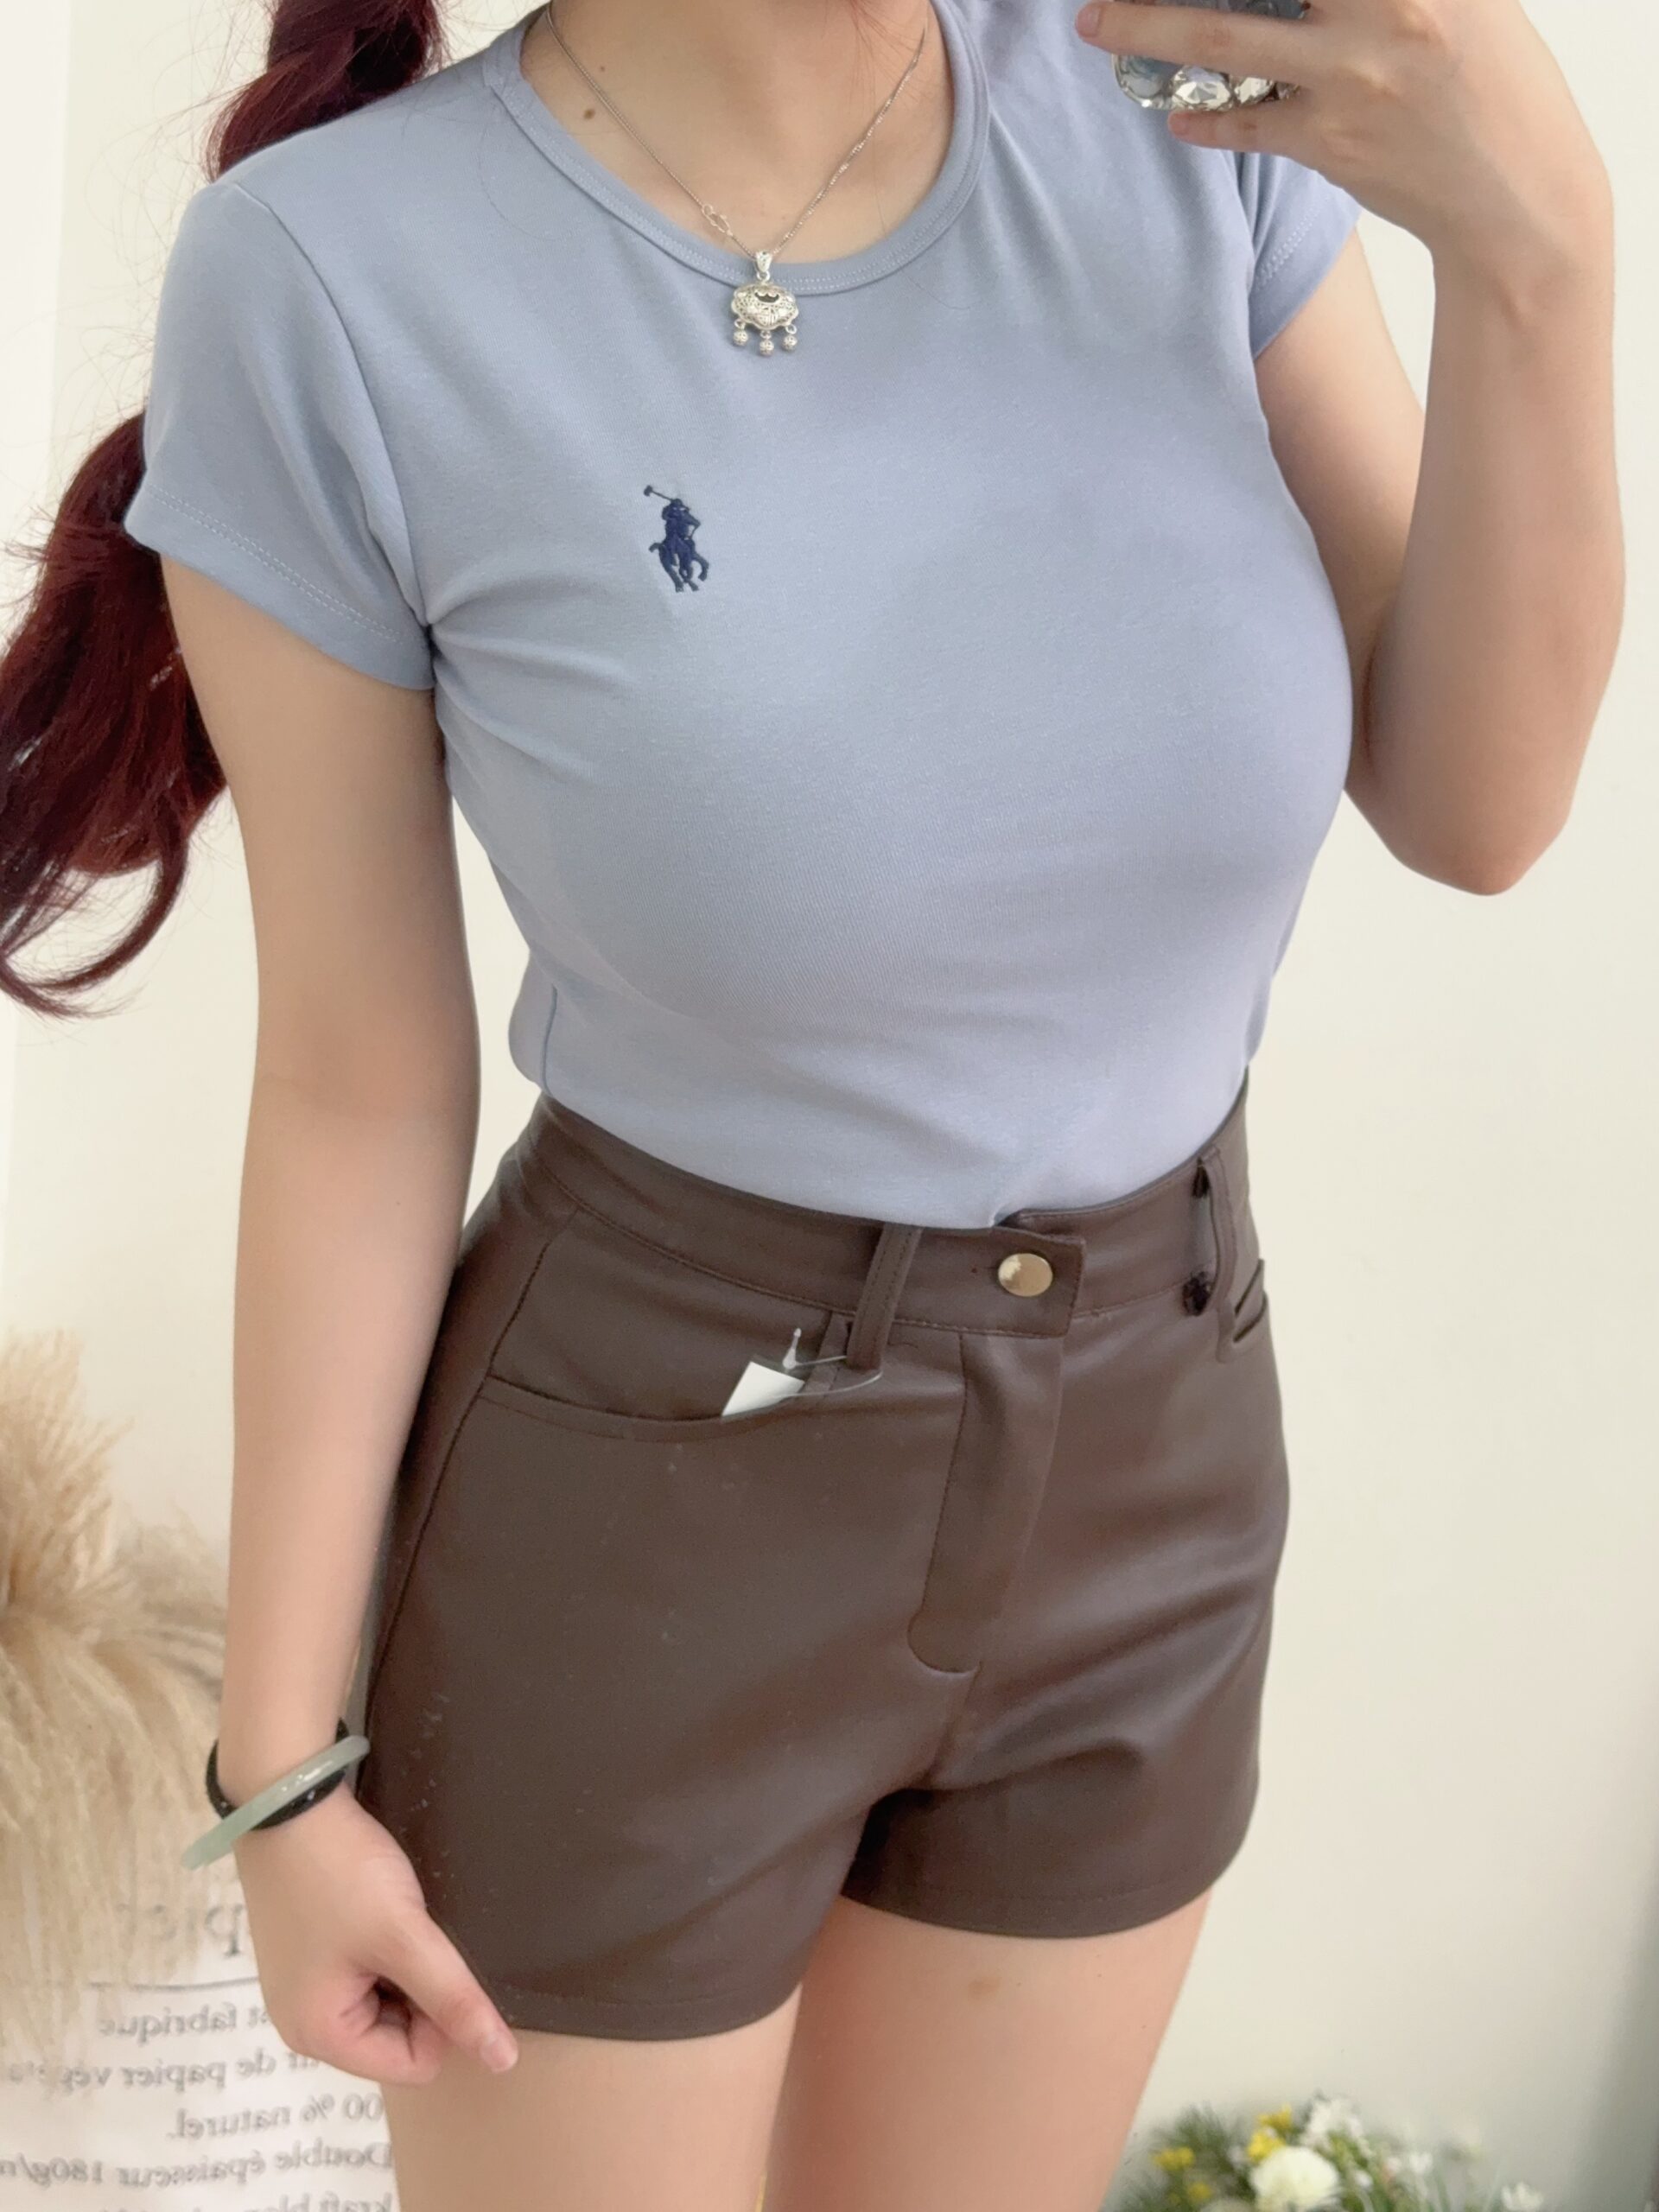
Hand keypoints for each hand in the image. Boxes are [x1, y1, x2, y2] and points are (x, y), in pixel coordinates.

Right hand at [231, 1785, 520, 2084]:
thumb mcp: (403, 1935)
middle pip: (398, 2037)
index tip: (433, 1958)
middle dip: (418, 1988)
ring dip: (404, 1964)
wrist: (287, 1798)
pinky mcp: (310, 1952)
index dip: (440, 2017)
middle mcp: (304, 2024)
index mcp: (319, 2036)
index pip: (414, 2065)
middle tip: (413, 1932)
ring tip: (396, 1916)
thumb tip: (502, 2062)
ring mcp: (304, 1987)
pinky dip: (384, 1946)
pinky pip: (366, 1973)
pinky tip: (381, 1908)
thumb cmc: (341, 1871)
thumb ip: (453, 1998)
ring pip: (387, 2002)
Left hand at [1072, 0, 1610, 281]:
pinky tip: (1174, 112)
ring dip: (1147, 26)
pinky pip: (1242, 123)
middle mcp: (1383, 10)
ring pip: (1222, 39)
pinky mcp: (1328, 143)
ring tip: (1097, 22)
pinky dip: (1201, 117)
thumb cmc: (1489, 79)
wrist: (1519, 196)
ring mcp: (1350, 78)